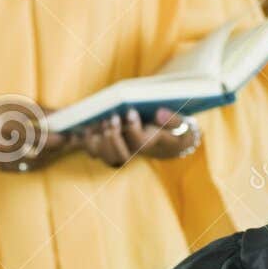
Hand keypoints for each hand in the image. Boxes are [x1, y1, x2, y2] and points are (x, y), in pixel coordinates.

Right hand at [0, 102, 75, 168]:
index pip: (38, 137)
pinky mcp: (1, 168)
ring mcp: (1, 160)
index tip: (67, 136)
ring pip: (34, 162)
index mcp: (6, 128)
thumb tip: (67, 115)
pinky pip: (25, 167)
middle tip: (67, 141)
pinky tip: (42, 153)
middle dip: (54, 148)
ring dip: (48, 155)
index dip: (55, 139)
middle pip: (38, 152)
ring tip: (56, 146)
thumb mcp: (17, 106)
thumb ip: (43, 112)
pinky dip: (36, 160)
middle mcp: (2, 147)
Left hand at [77, 107, 201, 167]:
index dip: (134, 130)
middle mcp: (133, 153)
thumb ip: (174, 120)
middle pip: (118, 156)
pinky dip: (85, 137)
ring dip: (97, 139)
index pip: (140, 144)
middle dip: (113, 138)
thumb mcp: (183, 125)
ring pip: (101, 154)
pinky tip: (86, 123)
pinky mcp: (106, 146)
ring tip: (99, 120)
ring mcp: (117, 151)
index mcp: (150, 146)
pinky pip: (90, 147)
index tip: (131, 112)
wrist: (167, 139)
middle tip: (113, 117)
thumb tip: (159, 113)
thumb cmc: (175, 130)